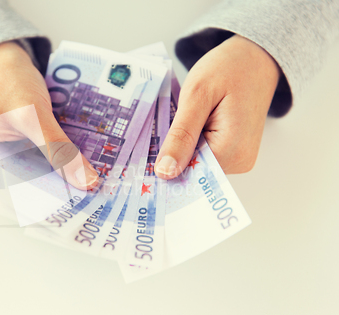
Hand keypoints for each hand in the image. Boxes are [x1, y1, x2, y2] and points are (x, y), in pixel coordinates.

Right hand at [0, 41, 98, 189]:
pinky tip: (77, 170)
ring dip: (58, 183)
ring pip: (32, 184)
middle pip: (23, 194)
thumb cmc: (7, 82)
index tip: (79, 203)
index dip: (47, 202)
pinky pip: (36, 172)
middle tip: (90, 193)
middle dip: (56, 193)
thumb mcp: (33, 115)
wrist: (2, 63)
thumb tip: (86, 181)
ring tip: (88, 184)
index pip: (13, 196)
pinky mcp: (13, 160)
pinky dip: (54, 171)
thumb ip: (58, 149)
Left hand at [155, 35, 280, 178]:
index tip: (145, 153)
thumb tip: (165, 172)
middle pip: (193, 169)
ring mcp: (239, 157)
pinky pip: (205, 153)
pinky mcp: (235, 151)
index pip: (188, 172)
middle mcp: (240, 161)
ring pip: (197, 161)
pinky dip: (192, 141)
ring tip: (180, 120)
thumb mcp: (197, 95)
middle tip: (161, 126)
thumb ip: (181, 135)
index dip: (166, 162)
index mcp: (233, 150)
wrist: (254, 58)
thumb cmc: (228, 69)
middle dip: (173, 151)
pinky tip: (189, 124)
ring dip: (182, 144)